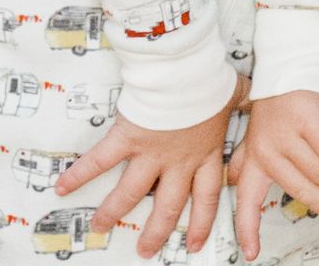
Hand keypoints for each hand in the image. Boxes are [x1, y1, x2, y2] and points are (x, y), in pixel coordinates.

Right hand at [54, 73, 249, 258]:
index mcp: (205, 153)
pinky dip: (80, 174)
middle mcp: (177, 161)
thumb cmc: (209, 78)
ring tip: (100, 227)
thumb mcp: (234, 92)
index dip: (201, 223)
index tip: (194, 243)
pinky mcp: (127, 137)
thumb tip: (254, 94)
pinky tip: (63, 187)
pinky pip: (100, 160)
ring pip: (131, 193)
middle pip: (167, 207)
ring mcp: (150, 153)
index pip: (206, 198)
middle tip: (146, 250)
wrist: (185, 69)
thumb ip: (242, 98)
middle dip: (156, 232)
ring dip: (114, 212)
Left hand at [227, 89, 318, 261]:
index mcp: (255, 159)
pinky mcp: (307, 118)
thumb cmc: (275, 104)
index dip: (248, 229)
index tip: (251, 254)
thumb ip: (249, 161)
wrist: (287, 63)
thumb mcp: (255, 134)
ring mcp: (287, 134)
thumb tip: (237, 185)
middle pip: (306, 191)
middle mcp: (268, 149)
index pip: (248, 200)